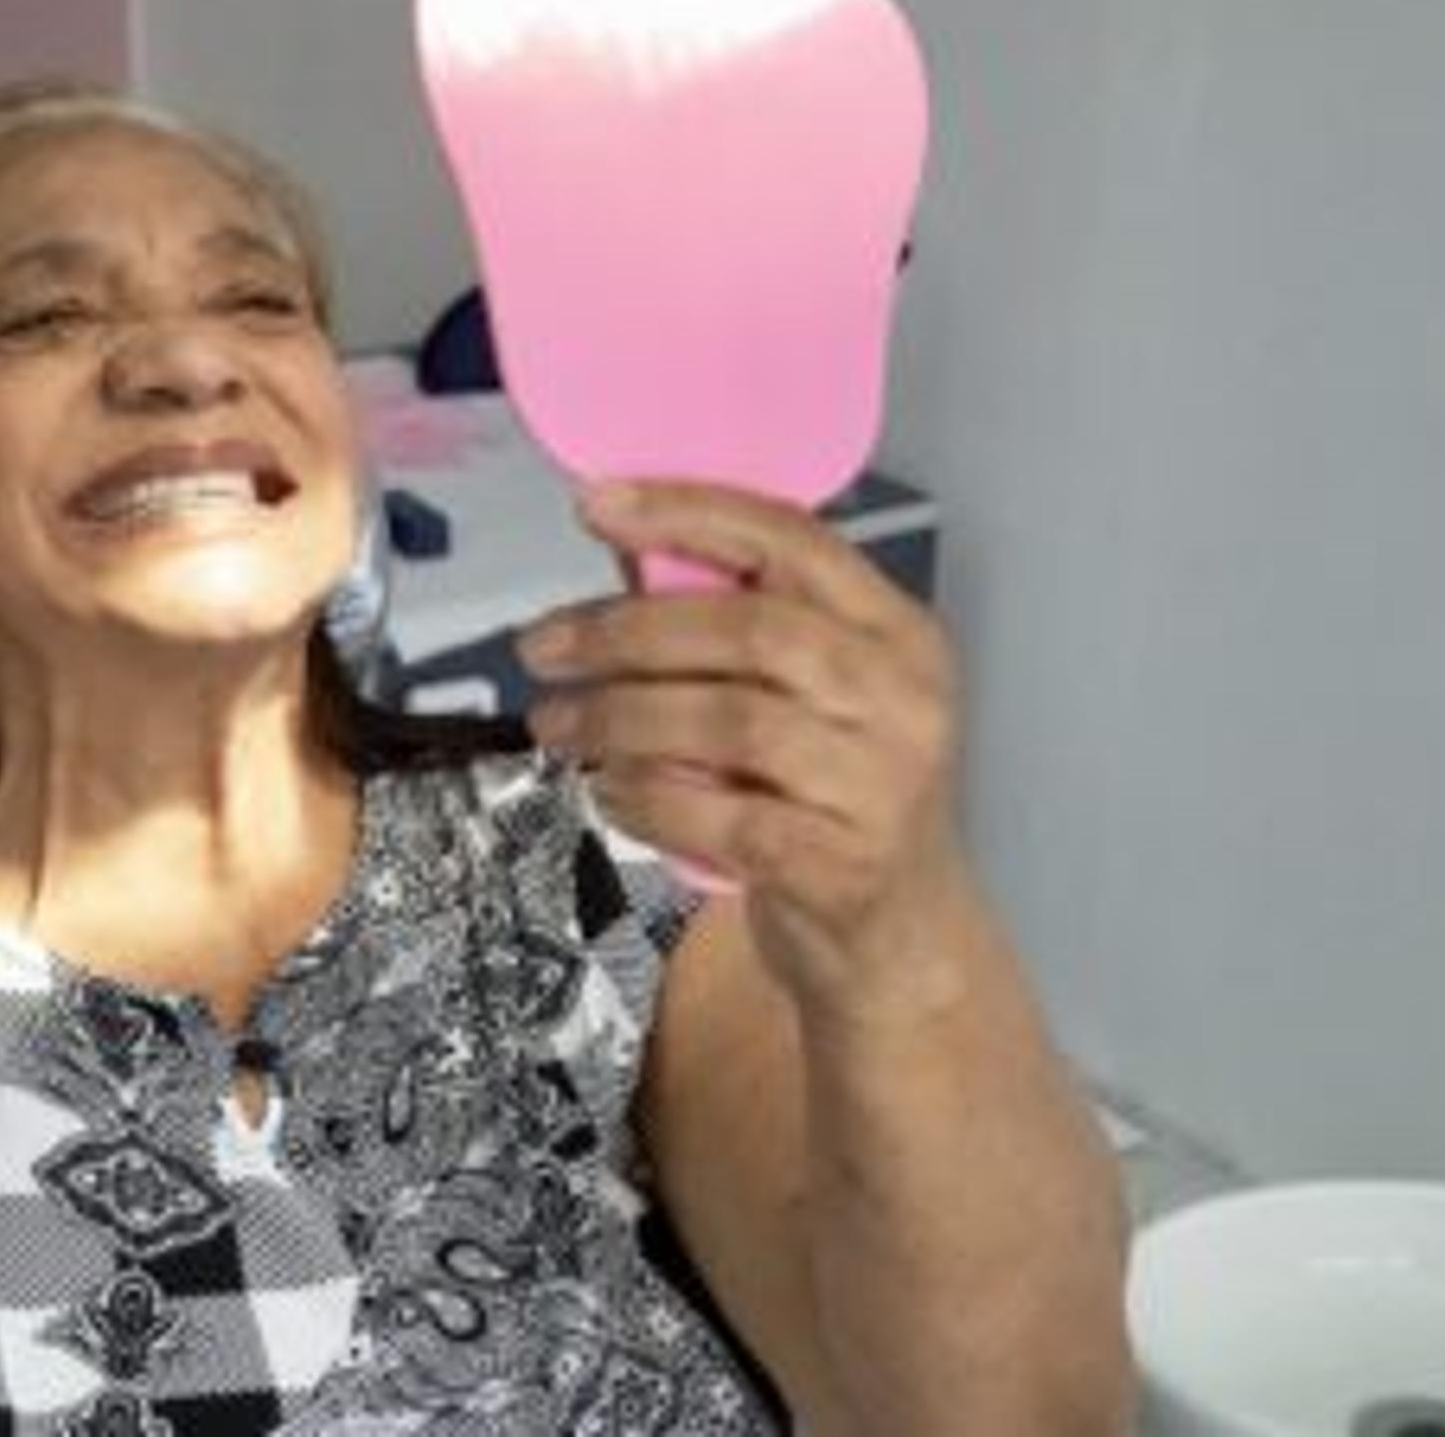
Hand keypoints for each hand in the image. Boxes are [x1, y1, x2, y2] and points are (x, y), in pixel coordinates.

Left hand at [512, 479, 985, 1024]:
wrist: (899, 941)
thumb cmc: (829, 798)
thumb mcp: (803, 699)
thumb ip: (726, 625)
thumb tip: (621, 545)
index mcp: (896, 631)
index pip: (792, 539)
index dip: (687, 512)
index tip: (594, 503)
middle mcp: (903, 696)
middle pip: (749, 630)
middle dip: (625, 631)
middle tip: (541, 647)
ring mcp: (882, 782)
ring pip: (729, 721)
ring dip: (620, 719)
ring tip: (556, 726)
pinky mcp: (844, 863)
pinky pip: (723, 815)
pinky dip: (649, 799)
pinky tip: (609, 795)